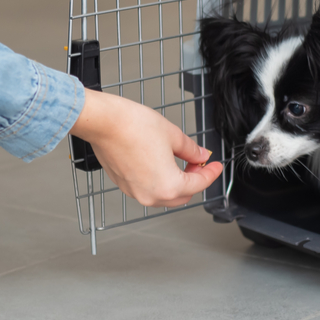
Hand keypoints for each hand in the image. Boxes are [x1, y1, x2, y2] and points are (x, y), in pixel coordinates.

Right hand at [69, 90, 223, 206]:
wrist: (104, 123)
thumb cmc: (132, 127)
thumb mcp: (173, 135)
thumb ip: (190, 150)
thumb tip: (199, 155)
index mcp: (168, 186)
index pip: (199, 184)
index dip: (211, 173)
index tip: (215, 166)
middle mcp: (151, 195)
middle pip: (182, 196)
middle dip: (193, 180)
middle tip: (197, 162)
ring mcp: (135, 192)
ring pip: (164, 195)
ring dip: (176, 182)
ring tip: (179, 161)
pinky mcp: (123, 185)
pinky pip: (148, 189)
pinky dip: (158, 181)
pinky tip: (160, 163)